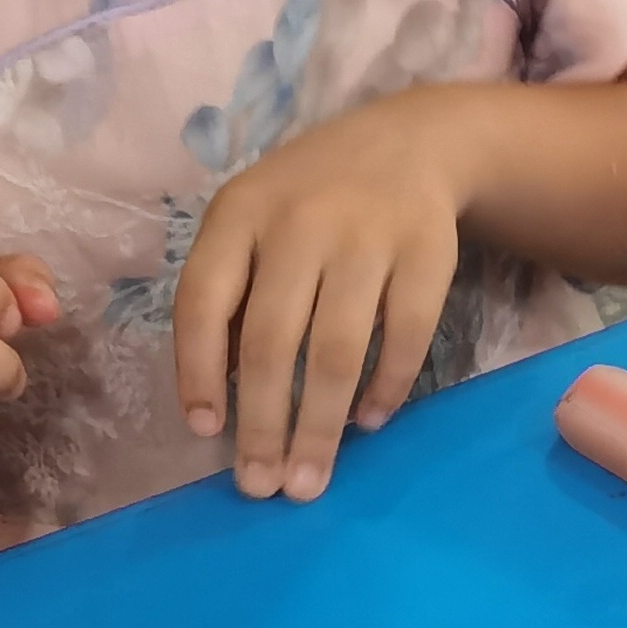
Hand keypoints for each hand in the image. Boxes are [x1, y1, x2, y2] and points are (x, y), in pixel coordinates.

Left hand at [173, 89, 475, 501]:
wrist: (410, 141)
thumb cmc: (308, 202)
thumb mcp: (252, 223)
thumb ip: (229, 295)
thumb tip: (218, 399)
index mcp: (239, 214)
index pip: (203, 302)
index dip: (198, 372)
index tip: (204, 430)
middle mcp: (299, 221)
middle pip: (272, 340)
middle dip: (262, 424)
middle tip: (259, 486)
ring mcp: (368, 235)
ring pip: (337, 349)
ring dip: (319, 426)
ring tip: (308, 480)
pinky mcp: (428, 252)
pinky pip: (405, 336)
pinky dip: (385, 388)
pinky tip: (367, 423)